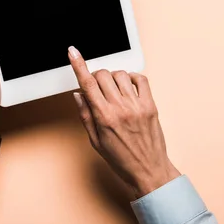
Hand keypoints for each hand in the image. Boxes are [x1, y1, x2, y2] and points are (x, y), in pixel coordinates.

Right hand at [68, 46, 180, 198]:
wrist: (149, 171)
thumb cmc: (122, 160)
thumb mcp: (95, 141)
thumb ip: (85, 115)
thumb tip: (78, 94)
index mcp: (104, 117)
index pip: (88, 84)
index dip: (78, 65)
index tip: (73, 52)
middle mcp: (121, 108)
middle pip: (103, 75)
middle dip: (96, 76)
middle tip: (97, 86)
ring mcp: (137, 105)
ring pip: (121, 74)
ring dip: (113, 78)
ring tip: (114, 90)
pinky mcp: (151, 105)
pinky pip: (141, 79)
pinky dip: (132, 78)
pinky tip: (128, 87)